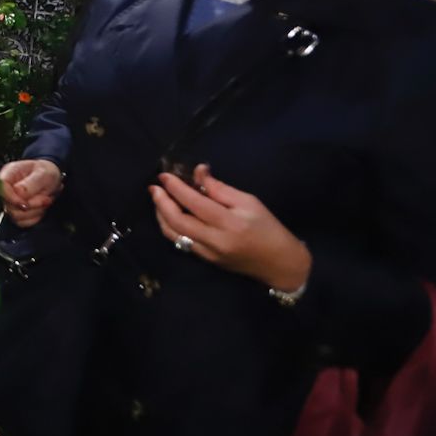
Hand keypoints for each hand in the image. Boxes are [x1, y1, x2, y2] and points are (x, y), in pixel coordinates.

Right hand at [0, 159, 62, 227]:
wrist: (54, 181)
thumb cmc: (47, 173)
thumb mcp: (44, 174)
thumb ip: (30, 183)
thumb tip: (16, 192)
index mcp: (9, 173)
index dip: (10, 198)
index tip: (25, 203)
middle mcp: (7, 188)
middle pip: (8, 206)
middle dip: (31, 205)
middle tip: (46, 198)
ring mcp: (10, 202)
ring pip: (16, 216)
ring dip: (35, 211)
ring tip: (45, 201)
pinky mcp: (16, 213)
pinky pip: (22, 222)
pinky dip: (35, 217)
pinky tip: (40, 208)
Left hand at [149, 164, 311, 290]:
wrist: (280, 264)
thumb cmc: (268, 228)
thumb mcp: (249, 202)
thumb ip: (219, 188)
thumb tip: (198, 172)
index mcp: (229, 223)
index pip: (194, 203)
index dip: (175, 188)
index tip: (164, 175)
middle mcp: (215, 240)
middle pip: (177, 221)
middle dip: (161, 202)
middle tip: (154, 187)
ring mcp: (208, 254)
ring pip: (173, 234)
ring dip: (161, 215)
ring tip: (158, 199)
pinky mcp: (206, 261)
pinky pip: (181, 242)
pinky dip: (171, 226)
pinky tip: (169, 215)